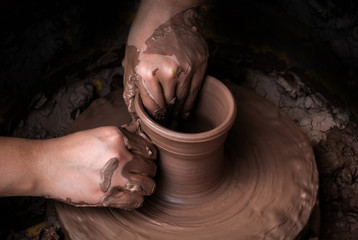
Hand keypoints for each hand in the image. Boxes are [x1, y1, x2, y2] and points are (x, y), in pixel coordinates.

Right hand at [40, 126, 156, 209]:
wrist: (48, 165)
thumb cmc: (71, 149)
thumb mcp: (99, 134)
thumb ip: (122, 138)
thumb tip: (141, 143)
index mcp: (118, 137)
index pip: (149, 149)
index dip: (149, 156)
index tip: (145, 160)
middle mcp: (121, 155)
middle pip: (151, 168)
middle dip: (148, 171)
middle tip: (141, 174)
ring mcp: (116, 177)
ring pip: (148, 185)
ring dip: (145, 186)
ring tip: (137, 185)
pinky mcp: (108, 196)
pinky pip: (136, 201)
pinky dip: (136, 199)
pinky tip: (130, 195)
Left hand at [122, 8, 207, 124]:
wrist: (168, 8)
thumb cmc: (145, 32)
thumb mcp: (130, 56)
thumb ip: (130, 84)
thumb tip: (132, 108)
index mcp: (146, 71)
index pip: (151, 106)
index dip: (153, 118)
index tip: (155, 125)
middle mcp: (167, 72)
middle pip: (167, 105)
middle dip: (165, 118)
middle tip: (165, 126)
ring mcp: (186, 69)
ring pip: (182, 100)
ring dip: (178, 113)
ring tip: (175, 122)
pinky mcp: (200, 64)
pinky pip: (195, 91)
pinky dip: (190, 103)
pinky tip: (186, 111)